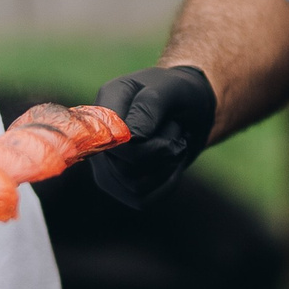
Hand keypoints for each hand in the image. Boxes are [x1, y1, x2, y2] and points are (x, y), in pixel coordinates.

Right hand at [88, 65, 217, 210]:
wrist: (191, 111)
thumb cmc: (177, 94)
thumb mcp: (170, 88)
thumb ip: (149, 106)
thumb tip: (133, 137)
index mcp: (102, 110)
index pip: (110, 141)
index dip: (139, 141)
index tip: (165, 122)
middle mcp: (97, 142)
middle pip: (124, 168)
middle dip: (162, 150)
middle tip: (174, 128)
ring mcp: (107, 169)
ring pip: (136, 186)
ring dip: (167, 165)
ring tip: (172, 142)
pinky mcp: (123, 189)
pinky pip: (144, 199)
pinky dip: (167, 182)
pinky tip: (171, 162)